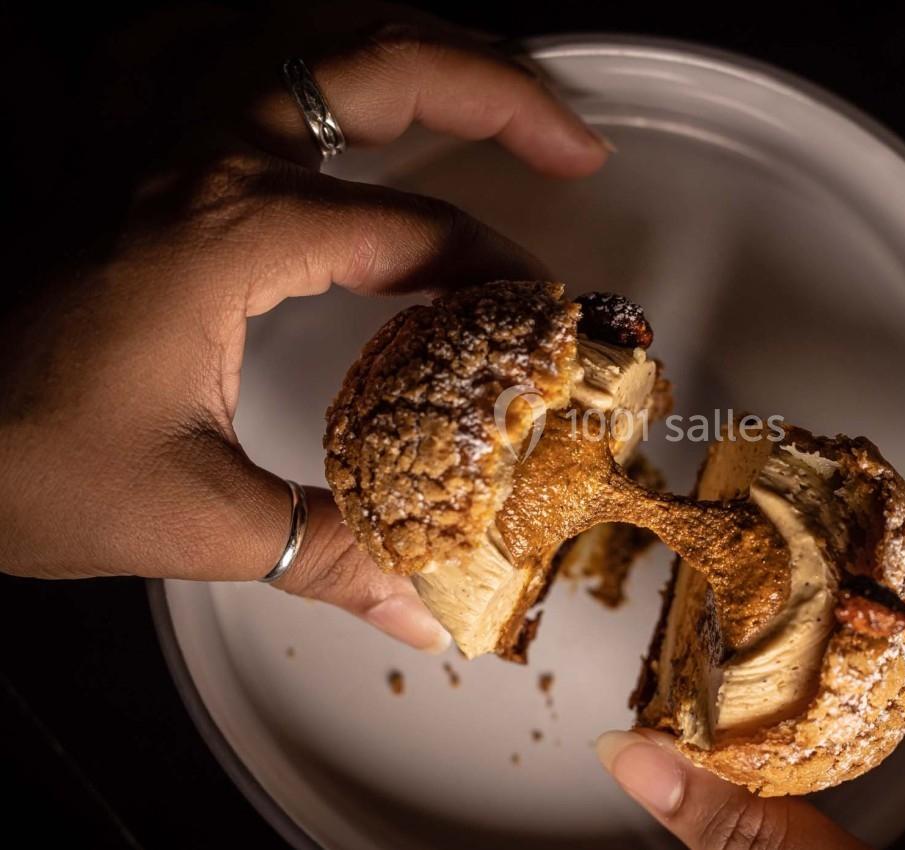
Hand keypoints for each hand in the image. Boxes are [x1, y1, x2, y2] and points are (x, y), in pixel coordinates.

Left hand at [0, 3, 610, 651]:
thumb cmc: (8, 454)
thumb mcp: (183, 517)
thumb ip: (323, 552)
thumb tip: (426, 609)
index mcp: (225, 228)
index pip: (410, 230)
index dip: (494, 268)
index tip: (542, 313)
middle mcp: (198, 149)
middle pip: (383, 64)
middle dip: (502, 91)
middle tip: (576, 143)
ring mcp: (153, 126)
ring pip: (311, 28)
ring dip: (414, 49)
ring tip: (487, 88)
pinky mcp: (121, 142)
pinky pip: (219, 46)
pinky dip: (295, 49)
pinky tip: (319, 79)